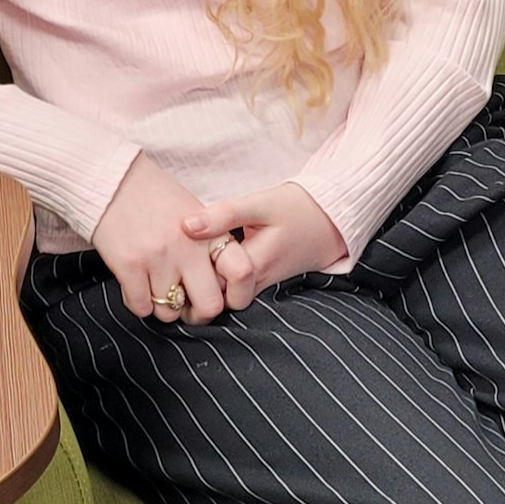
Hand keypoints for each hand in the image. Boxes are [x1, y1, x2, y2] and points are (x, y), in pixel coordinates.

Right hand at [93, 152, 237, 326]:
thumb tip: (221, 284)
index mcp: (210, 233)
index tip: (218, 293)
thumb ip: (210, 245)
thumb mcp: (195, 213)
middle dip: (197, 313)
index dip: (234, 293)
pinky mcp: (129, 266)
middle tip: (185, 304)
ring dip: (162, 306)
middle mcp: (188, 248)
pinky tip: (136, 285)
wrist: (113, 180)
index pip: (241, 273)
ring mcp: (158, 258)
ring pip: (169, 312)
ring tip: (154, 287)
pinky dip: (138, 303)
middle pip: (209, 306)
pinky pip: (141, 308)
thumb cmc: (154, 197)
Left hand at [182, 184, 347, 310]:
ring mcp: (258, 286)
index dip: (188, 275)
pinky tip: (206, 258)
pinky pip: (231, 289)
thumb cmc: (295, 209)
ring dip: (204, 282)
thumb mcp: (259, 204)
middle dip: (192, 285)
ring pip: (222, 298)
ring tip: (187, 259)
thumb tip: (186, 225)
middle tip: (174, 261)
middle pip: (213, 299)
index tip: (174, 254)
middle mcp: (255, 284)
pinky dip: (216, 277)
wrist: (330, 221)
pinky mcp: (259, 281)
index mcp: (253, 266)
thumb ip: (224, 215)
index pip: (210, 286)